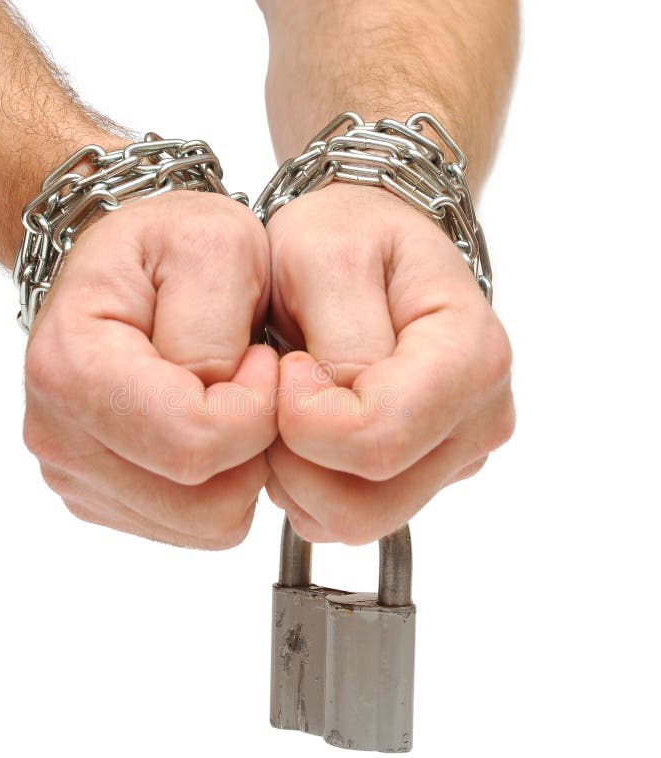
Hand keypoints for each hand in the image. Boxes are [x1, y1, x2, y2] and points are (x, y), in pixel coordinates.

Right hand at [22, 191, 277, 548]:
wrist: (121, 269)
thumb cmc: (164, 249)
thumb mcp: (211, 248)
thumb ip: (214, 333)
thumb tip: (219, 407)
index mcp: (72, 367)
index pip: (194, 443)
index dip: (257, 408)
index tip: (263, 359)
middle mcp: (60, 436)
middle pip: (205, 502)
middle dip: (254, 446)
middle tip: (249, 383)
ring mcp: (76, 476)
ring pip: (207, 525)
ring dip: (240, 469)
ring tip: (226, 401)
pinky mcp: (101, 499)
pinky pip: (193, 526)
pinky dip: (219, 486)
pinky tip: (206, 426)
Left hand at [264, 184, 514, 543]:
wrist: (372, 242)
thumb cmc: (350, 235)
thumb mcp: (327, 257)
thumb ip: (341, 341)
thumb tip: (342, 416)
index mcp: (473, 356)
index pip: (378, 439)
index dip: (304, 417)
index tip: (285, 365)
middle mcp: (479, 419)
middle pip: (368, 504)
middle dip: (297, 459)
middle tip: (280, 391)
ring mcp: (456, 456)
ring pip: (357, 521)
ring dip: (301, 476)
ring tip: (292, 407)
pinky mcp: (426, 475)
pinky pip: (351, 516)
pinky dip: (313, 485)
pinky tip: (308, 428)